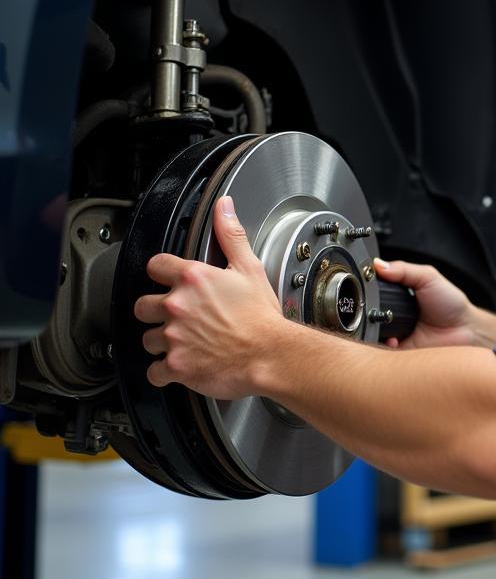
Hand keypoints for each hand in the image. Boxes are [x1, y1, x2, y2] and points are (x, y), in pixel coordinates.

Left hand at [134, 195, 289, 397]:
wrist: (271, 354)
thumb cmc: (262, 316)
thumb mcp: (250, 268)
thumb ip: (231, 235)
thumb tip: (223, 207)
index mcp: (193, 279)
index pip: (155, 266)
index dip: (162, 273)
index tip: (169, 282)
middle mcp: (177, 306)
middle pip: (142, 306)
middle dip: (156, 311)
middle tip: (178, 316)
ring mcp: (173, 337)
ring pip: (147, 339)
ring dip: (161, 341)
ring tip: (184, 342)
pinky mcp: (175, 366)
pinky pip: (153, 372)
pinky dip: (164, 372)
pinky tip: (181, 365)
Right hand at [373, 258, 478, 349]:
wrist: (467, 330)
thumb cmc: (451, 303)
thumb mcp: (428, 277)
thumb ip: (403, 269)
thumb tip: (378, 264)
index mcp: (396, 298)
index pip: (372, 293)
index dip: (364, 291)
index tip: (360, 287)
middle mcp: (392, 317)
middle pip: (367, 315)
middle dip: (366, 313)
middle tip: (371, 308)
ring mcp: (394, 336)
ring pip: (371, 336)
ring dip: (372, 331)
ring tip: (381, 324)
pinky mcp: (399, 354)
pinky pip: (383, 355)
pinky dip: (383, 349)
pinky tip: (392, 340)